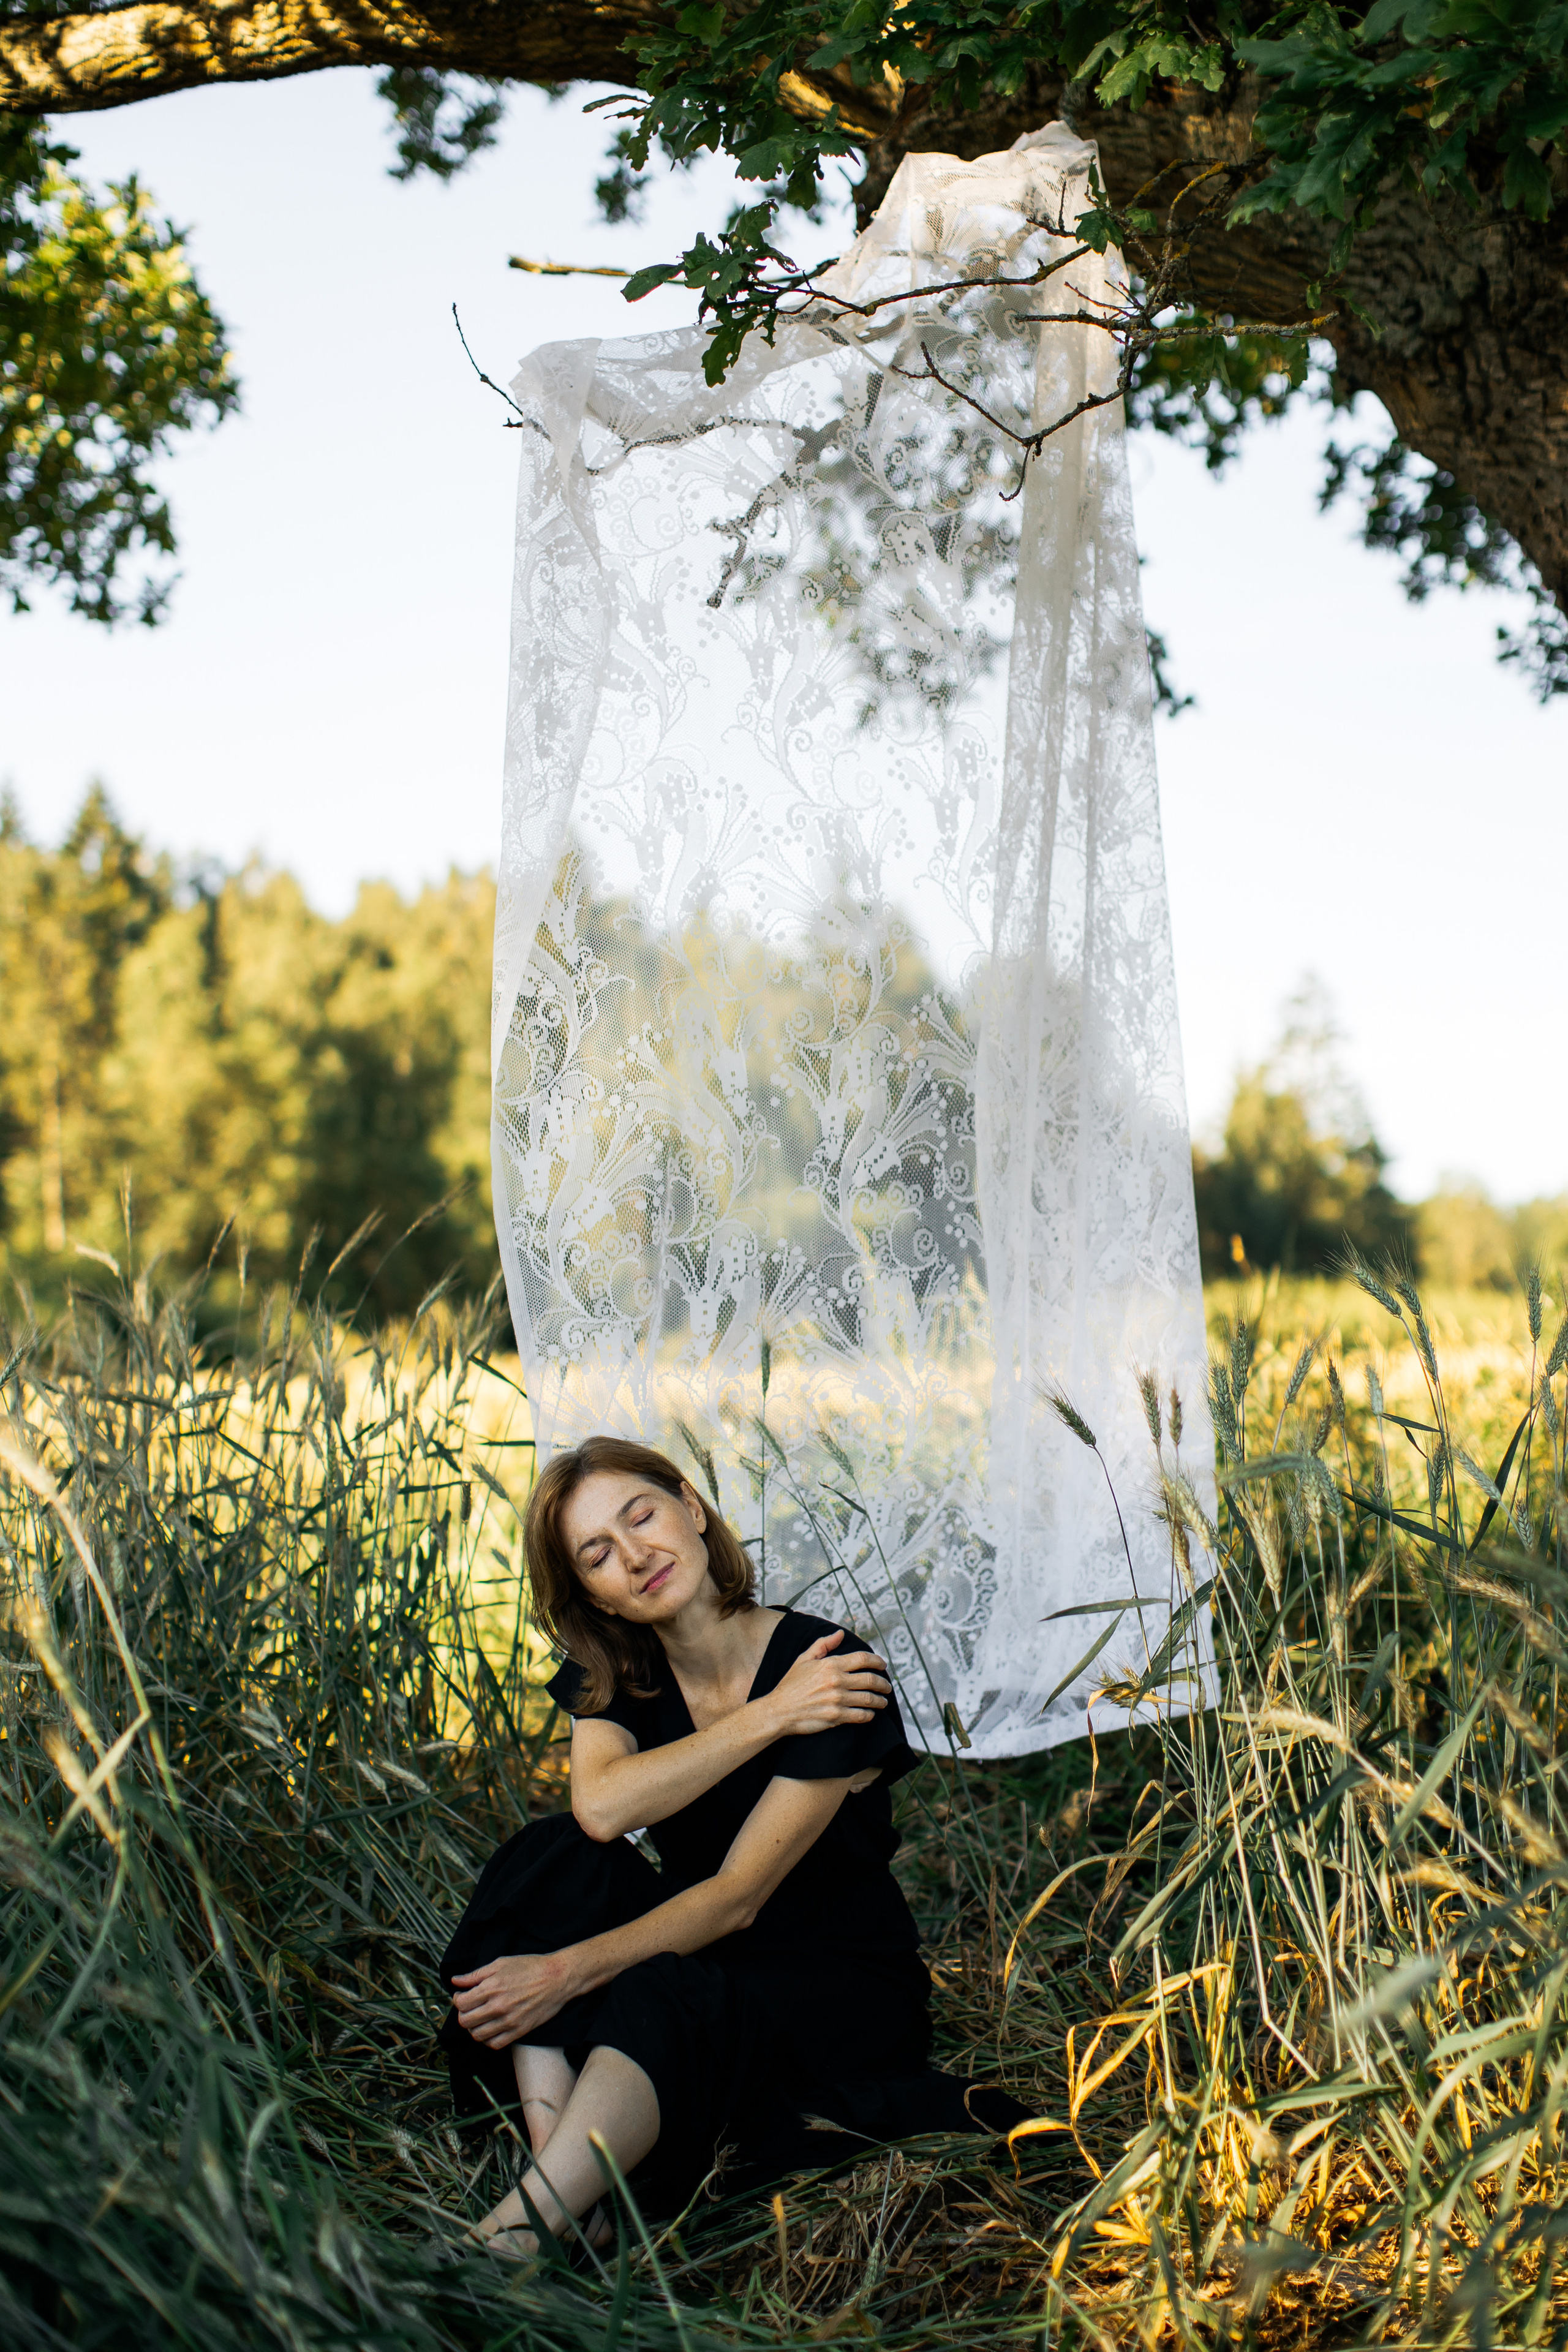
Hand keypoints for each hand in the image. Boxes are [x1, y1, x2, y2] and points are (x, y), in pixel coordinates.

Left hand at [451, 1951, 575, 2047]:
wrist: (557, 1978)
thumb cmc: (530, 1967)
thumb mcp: (501, 1963)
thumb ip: (476, 1974)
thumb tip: (456, 1981)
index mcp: (492, 1986)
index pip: (461, 2003)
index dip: (457, 2000)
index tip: (462, 1996)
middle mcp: (498, 2005)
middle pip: (466, 2021)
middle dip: (463, 2014)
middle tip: (470, 2008)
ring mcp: (509, 2020)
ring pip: (477, 2035)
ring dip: (474, 2028)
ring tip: (480, 2018)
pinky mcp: (519, 2031)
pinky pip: (494, 2044)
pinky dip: (488, 2039)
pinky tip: (491, 2028)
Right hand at [765, 1629, 890, 1736]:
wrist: (779, 1710)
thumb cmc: (790, 1685)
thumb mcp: (804, 1659)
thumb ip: (823, 1645)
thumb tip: (840, 1634)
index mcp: (830, 1665)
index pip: (862, 1659)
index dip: (877, 1661)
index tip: (883, 1666)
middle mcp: (836, 1681)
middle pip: (870, 1680)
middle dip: (883, 1683)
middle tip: (887, 1686)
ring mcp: (837, 1700)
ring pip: (869, 1699)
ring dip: (880, 1700)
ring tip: (883, 1701)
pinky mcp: (836, 1717)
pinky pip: (861, 1716)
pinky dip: (869, 1714)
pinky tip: (870, 1713)